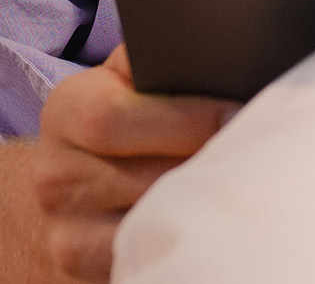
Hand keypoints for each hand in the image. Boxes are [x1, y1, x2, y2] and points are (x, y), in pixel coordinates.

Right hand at [0, 47, 239, 280]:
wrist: (72, 183)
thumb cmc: (123, 120)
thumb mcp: (129, 77)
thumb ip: (160, 60)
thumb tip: (221, 53)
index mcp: (67, 111)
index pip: (113, 120)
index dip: (183, 120)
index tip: (236, 115)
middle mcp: (54, 174)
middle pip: (145, 178)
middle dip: (207, 166)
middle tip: (260, 157)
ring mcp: (65, 228)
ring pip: (149, 225)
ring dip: (202, 209)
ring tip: (241, 190)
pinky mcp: (79, 265)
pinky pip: (143, 259)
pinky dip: (180, 243)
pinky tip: (211, 227)